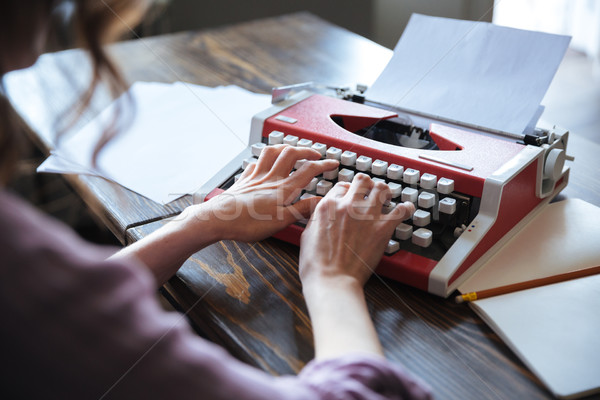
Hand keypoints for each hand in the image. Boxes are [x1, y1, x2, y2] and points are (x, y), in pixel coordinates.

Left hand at [200, 144, 337, 241]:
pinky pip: (255, 163)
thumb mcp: (281, 221)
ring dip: (284, 147)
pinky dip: (263, 159)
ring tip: (292, 149)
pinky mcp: (244, 180)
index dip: (323, 165)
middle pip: (290, 154)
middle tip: (315, 154)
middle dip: (306, 150)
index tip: (333, 163)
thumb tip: (321, 202)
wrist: (218, 219)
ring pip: (272, 152)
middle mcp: (270, 178)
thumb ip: (302, 209)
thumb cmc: (248, 223)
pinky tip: (264, 162)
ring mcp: (256, 177)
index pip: (308, 170)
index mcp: (283, 189)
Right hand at [298, 173, 414, 288]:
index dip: (349, 190)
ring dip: (385, 192)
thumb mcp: (307, 234)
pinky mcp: (382, 228)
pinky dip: (406, 208)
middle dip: (367, 185)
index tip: (352, 196)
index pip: (342, 186)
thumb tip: (321, 213)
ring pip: (382, 189)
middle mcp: (348, 206)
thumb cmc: (317, 265)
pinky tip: (407, 209)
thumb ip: (317, 218)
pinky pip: (401, 210)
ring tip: (387, 198)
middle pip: (362, 181)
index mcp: (328, 206)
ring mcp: (366, 215)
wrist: (332, 280)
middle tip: (370, 192)